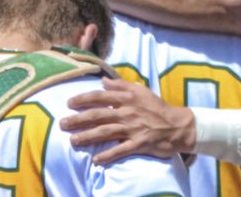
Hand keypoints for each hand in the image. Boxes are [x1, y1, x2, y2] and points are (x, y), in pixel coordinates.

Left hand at [60, 78, 195, 164]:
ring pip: (105, 132)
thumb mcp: (141, 90)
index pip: (100, 96)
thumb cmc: (157, 107)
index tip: (69, 103)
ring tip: (72, 141)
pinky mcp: (139, 143)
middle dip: (78, 119)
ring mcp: (133, 128)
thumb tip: (103, 80)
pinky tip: (96, 160)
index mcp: (127, 97)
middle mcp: (127, 112)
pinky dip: (108, 155)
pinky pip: (121, 150)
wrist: (178, 125)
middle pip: (98, 115)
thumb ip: (121, 84)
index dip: (83, 99)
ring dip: (87, 137)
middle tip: (62, 123)